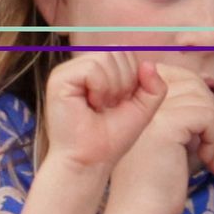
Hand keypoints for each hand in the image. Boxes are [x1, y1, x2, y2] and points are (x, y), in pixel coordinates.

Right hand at [45, 52, 168, 173]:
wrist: (91, 161)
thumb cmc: (112, 139)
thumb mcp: (142, 109)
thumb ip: (154, 86)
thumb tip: (148, 63)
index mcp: (99, 71)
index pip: (126, 54)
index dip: (133, 79)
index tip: (120, 104)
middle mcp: (82, 67)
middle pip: (117, 52)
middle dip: (124, 83)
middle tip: (110, 107)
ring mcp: (68, 71)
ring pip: (106, 57)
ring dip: (112, 87)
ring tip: (100, 107)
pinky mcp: (59, 78)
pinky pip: (93, 68)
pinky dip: (100, 88)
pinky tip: (91, 106)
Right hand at [106, 64, 213, 213]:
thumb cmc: (153, 188)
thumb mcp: (167, 143)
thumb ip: (180, 116)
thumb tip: (208, 93)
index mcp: (134, 102)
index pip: (175, 75)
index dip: (197, 97)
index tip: (203, 132)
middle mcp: (138, 101)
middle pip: (191, 81)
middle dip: (211, 112)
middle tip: (212, 145)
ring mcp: (151, 111)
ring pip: (202, 98)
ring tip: (210, 158)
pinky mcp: (165, 124)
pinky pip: (206, 116)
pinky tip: (209, 163)